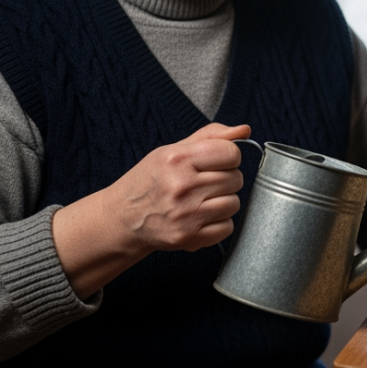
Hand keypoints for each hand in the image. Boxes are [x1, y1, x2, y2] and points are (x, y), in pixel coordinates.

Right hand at [108, 123, 250, 252]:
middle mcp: (181, 186)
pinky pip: (227, 227)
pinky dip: (219, 223)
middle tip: (204, 183)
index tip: (216, 162)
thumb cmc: (149, 180)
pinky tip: (200, 217)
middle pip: (235, 179)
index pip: (231, 153)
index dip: (228, 157)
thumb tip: (244, 130)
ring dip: (224, 201)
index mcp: (176, 159)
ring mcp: (185, 214)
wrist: (122, 218)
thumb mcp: (172, 150)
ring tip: (202, 200)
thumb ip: (210, 136)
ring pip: (234, 203)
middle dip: (225, 179)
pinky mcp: (188, 237)